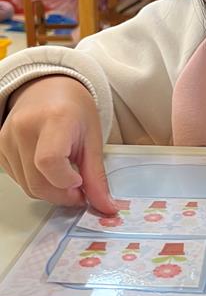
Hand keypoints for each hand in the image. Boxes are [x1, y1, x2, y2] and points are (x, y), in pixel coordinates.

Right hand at [0, 76, 117, 212]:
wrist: (48, 88)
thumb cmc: (73, 109)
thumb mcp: (93, 138)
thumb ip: (97, 176)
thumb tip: (106, 207)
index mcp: (54, 119)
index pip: (50, 162)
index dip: (66, 182)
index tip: (81, 182)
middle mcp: (25, 127)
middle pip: (38, 182)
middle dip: (62, 195)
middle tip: (80, 190)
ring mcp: (7, 137)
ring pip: (27, 186)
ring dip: (51, 191)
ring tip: (66, 176)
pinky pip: (18, 180)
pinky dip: (37, 182)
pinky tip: (48, 169)